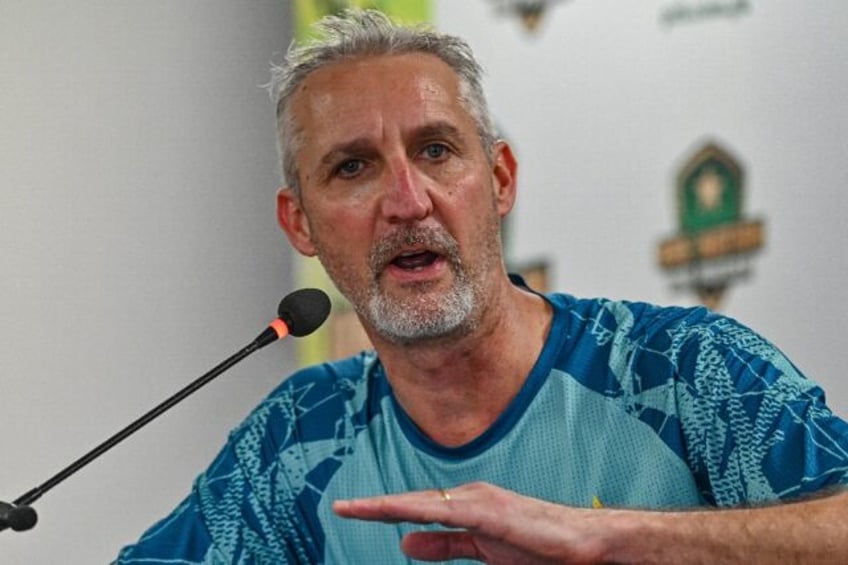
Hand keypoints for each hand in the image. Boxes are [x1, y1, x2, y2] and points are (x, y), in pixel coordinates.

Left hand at [332, 481, 613, 563]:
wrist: (581, 542)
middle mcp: (467, 498)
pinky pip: (449, 513)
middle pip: (413, 503)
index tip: (351, 510)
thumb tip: (406, 542)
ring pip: (424, 503)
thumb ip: (445, 545)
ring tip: (356, 509)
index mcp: (464, 507)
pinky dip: (422, 511)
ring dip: (389, 506)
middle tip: (339, 508)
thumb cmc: (535, 545)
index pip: (416, 509)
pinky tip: (401, 514)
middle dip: (376, 506)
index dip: (383, 510)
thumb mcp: (481, 549)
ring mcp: (479, 501)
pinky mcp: (491, 512)